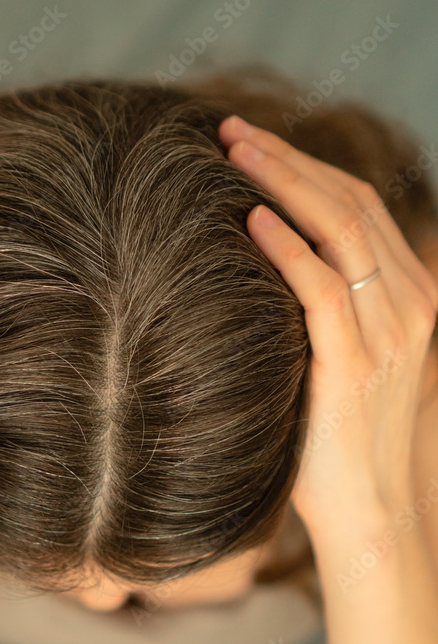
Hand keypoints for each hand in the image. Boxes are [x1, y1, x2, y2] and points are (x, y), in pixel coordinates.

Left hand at [218, 115, 437, 534]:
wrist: (368, 512)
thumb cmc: (339, 438)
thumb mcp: (346, 358)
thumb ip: (330, 308)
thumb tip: (267, 262)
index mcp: (412, 296)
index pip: (360, 207)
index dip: (308, 167)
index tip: (254, 143)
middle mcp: (411, 304)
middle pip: (351, 204)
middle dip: (290, 159)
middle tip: (232, 130)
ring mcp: (390, 333)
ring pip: (340, 231)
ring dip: (284, 182)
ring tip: (233, 152)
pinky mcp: (356, 365)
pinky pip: (323, 288)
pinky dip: (287, 248)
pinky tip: (250, 219)